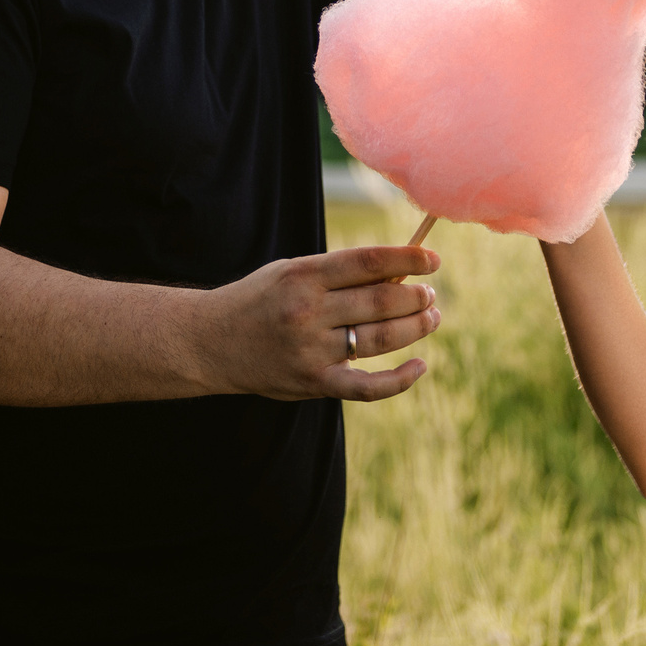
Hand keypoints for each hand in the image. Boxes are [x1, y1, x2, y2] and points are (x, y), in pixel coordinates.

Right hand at [200, 243, 440, 400]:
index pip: (368, 262)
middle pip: (381, 301)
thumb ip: (338, 273)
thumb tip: (400, 273)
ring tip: (432, 318)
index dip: (409, 258)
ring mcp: (311, 350)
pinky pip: (366, 386)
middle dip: (416, 296)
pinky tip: (419, 367)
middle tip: (431, 295)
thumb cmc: (260, 300)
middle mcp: (308, 312)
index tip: (434, 260)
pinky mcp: (313, 383)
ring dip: (415, 328)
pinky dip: (399, 380)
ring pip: (380, 339)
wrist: (211, 342)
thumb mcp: (291, 271)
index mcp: (303, 276)